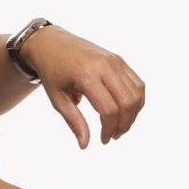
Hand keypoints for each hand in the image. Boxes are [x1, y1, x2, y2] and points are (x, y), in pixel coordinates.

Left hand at [23, 24, 144, 147]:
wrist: (52, 43)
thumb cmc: (52, 72)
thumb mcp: (57, 99)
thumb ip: (74, 121)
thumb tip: (85, 145)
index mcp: (86, 75)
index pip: (109, 109)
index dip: (109, 129)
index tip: (103, 140)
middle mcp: (105, 66)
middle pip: (127, 102)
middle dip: (124, 124)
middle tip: (113, 136)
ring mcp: (115, 61)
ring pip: (137, 93)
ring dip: (133, 114)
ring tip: (120, 126)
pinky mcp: (119, 60)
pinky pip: (137, 83)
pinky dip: (136, 100)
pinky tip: (125, 111)